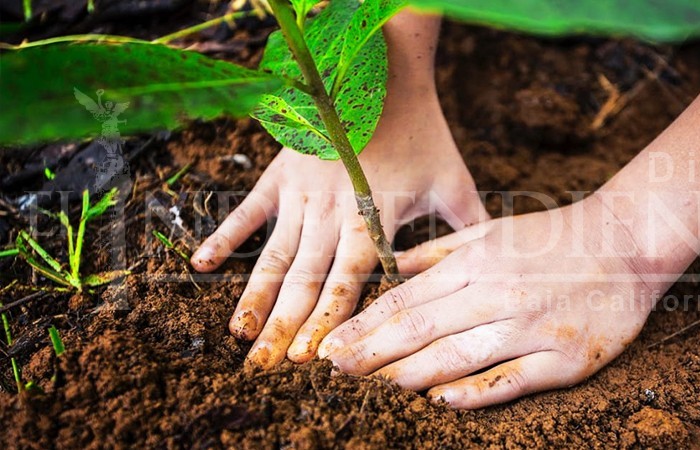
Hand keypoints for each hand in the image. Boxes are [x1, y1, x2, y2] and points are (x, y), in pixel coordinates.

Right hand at [191, 85, 486, 367]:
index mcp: (373, 218)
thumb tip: (497, 267)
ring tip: (237, 335)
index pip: (348, 282)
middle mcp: (332, 213)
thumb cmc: (422, 129)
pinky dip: (225, 237)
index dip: (328, 322)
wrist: (382, 73)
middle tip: (261, 369)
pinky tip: (201, 266)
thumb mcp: (454, 179)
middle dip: (283, 326)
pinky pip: (247, 211)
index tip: (310, 360)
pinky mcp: (281, 174)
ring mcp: (301, 194)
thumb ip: (469, 227)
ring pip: (275, 256)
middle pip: (305, 280)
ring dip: (254, 297)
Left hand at [319, 194, 684, 408]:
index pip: (407, 300)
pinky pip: (510, 380)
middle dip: (371, 353)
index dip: (364, 325)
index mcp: (477, 263)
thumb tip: (392, 266)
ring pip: (456, 358)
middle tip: (333, 372)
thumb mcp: (492, 229)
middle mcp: (497, 294)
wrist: (628, 242)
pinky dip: (474, 393)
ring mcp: (531, 329)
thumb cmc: (554, 237)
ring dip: (409, 375)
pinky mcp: (563, 360)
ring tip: (373, 388)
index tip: (332, 345)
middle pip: (421, 331)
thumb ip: (440, 251)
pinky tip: (440, 402)